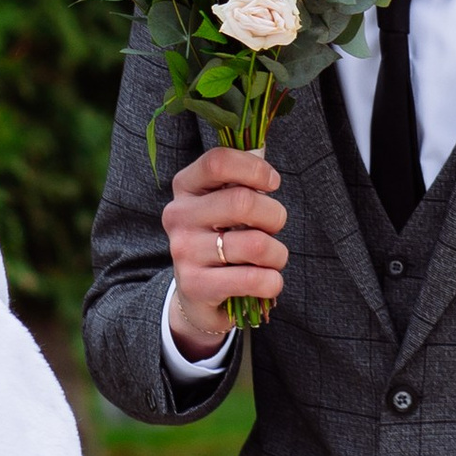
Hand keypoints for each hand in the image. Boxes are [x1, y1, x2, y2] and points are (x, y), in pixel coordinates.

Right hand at [163, 145, 288, 355]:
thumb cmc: (221, 238)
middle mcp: (178, 216)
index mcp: (186, 187)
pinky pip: (253, 279)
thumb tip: (267, 170)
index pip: (218, 162)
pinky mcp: (195, 286)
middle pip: (242, 202)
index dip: (254, 168)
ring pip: (255, 244)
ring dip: (277, 254)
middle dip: (275, 216)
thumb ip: (241, 182)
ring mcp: (184, 251)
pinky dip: (272, 281)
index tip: (272, 183)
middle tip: (274, 228)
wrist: (196, 293)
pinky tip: (266, 281)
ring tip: (271, 259)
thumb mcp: (223, 205)